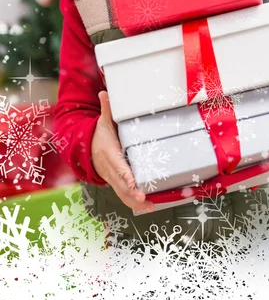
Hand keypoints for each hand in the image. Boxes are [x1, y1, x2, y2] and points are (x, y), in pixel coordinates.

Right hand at [91, 91, 154, 212]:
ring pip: (122, 193)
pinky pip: (124, 196)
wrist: (87, 149)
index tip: (132, 181)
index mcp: (109, 154)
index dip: (124, 173)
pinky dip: (134, 203)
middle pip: (120, 183)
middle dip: (132, 192)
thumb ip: (107, 109)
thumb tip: (104, 93)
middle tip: (143, 197)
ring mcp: (112, 178)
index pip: (117, 165)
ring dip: (135, 201)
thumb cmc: (99, 135)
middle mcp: (109, 169)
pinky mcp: (116, 184)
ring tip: (149, 206)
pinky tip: (147, 207)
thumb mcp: (103, 121)